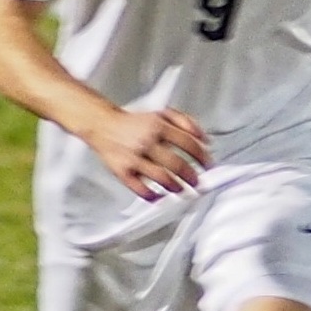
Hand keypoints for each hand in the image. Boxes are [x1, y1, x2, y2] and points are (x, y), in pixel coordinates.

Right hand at [79, 106, 211, 198]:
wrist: (103, 124)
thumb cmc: (133, 122)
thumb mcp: (161, 113)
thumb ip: (185, 121)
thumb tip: (203, 137)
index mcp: (158, 126)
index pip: (188, 143)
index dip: (202, 157)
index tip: (208, 164)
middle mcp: (147, 142)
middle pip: (177, 164)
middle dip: (192, 176)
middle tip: (197, 182)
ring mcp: (134, 158)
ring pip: (161, 177)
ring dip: (176, 187)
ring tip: (181, 189)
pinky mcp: (122, 171)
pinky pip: (139, 188)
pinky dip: (152, 196)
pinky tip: (158, 197)